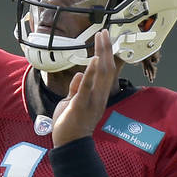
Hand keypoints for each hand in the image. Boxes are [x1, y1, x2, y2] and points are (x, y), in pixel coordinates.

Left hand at [51, 30, 117, 146]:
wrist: (69, 145)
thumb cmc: (70, 125)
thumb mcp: (73, 103)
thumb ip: (77, 89)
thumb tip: (80, 74)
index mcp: (98, 96)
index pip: (106, 72)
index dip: (107, 54)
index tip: (105, 39)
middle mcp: (99, 96)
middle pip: (107, 68)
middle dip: (106, 49)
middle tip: (104, 31)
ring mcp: (91, 101)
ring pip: (101, 74)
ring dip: (101, 54)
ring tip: (101, 37)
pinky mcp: (81, 105)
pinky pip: (88, 87)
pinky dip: (91, 73)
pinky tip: (94, 60)